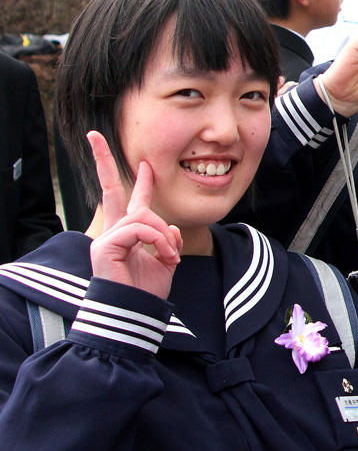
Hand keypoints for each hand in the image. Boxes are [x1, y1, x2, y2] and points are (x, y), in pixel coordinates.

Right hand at [87, 131, 181, 298]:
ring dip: (163, 235)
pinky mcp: (104, 246)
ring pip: (143, 215)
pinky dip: (158, 240)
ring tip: (169, 255)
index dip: (138, 181)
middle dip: (102, 161)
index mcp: (127, 234)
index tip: (144, 163)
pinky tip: (164, 257)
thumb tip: (170, 227)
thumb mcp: (166, 261)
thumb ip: (168, 240)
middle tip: (94, 136)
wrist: (137, 314)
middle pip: (108, 189)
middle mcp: (113, 231)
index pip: (128, 201)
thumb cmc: (147, 292)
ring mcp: (106, 238)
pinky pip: (139, 229)